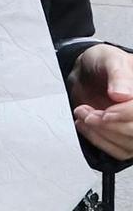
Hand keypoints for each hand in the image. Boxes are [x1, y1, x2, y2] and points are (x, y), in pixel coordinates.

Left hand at [72, 43, 132, 160]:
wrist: (88, 72)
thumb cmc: (102, 63)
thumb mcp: (110, 59)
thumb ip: (118, 75)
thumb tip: (122, 94)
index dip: (127, 114)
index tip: (106, 113)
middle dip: (109, 125)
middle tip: (87, 113)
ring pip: (129, 145)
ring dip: (100, 133)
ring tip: (83, 114)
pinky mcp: (127, 138)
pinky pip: (119, 151)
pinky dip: (98, 140)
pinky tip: (85, 126)